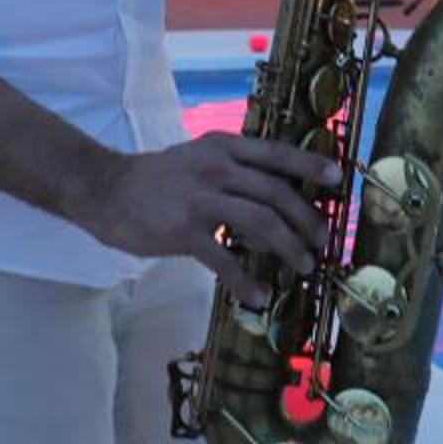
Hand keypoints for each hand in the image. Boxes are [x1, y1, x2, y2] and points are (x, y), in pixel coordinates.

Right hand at [83, 133, 339, 302]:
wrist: (104, 190)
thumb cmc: (156, 179)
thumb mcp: (197, 157)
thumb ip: (232, 167)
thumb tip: (276, 192)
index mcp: (222, 147)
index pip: (276, 153)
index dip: (310, 166)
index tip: (338, 179)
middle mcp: (216, 167)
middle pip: (276, 192)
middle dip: (307, 220)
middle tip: (322, 242)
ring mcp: (199, 198)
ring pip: (261, 221)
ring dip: (288, 247)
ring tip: (303, 267)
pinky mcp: (183, 230)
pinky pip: (225, 258)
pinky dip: (246, 280)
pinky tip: (258, 296)